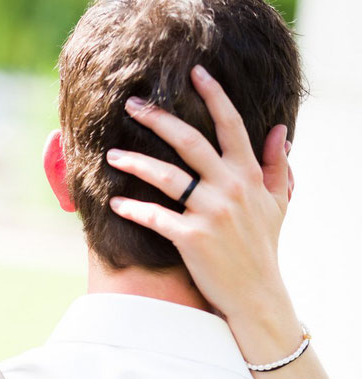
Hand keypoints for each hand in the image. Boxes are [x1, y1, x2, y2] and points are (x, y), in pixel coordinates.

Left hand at [105, 64, 293, 326]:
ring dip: (135, 162)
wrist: (256, 294)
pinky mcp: (192, 238)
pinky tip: (114, 202)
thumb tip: (280, 132)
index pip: (232, 125)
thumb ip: (278, 166)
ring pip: (166, 177)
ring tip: (111, 154)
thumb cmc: (262, 247)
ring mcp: (211, 213)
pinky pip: (155, 217)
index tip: (194, 72)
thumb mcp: (278, 203)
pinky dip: (133, 209)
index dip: (214, 95)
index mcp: (249, 175)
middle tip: (131, 104)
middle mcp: (231, 188)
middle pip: (189, 142)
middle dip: (158, 119)